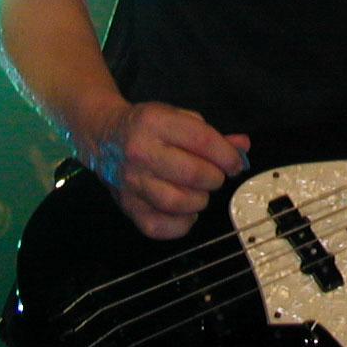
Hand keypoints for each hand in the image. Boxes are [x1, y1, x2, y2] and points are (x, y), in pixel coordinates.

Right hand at [87, 100, 251, 239]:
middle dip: (215, 178)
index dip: (227, 156)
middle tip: (215, 176)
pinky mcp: (127, 206)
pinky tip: (186, 211)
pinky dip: (181, 224)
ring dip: (200, 200)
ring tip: (200, 192)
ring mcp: (131, 181)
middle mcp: (140, 152)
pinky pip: (159, 227)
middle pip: (193, 174)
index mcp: (155, 122)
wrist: (103, 135)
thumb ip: (212, 135)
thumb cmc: (147, 126)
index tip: (235, 163)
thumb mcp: (178, 118)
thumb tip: (242, 148)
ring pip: (177, 202)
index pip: (202, 141)